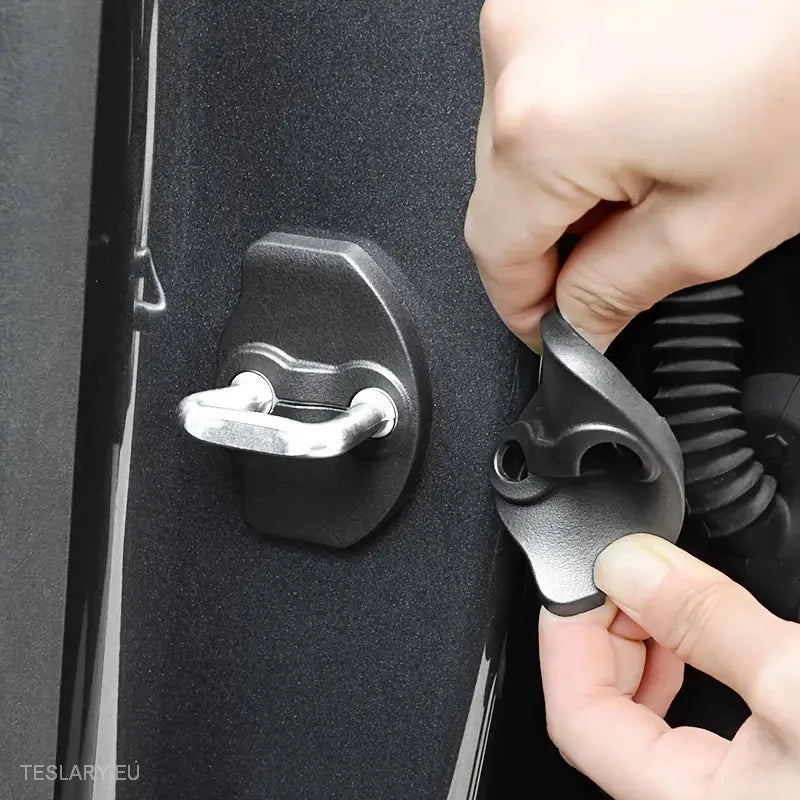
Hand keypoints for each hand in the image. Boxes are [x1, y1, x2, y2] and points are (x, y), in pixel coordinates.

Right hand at [466, 0, 799, 350]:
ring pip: (515, 138)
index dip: (522, 305)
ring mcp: (533, 5)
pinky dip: (574, 119)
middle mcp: (518, 50)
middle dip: (552, 237)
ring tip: (649, 161)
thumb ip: (615, 292)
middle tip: (621, 245)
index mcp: (543, 128)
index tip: (548, 325)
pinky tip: (637, 113)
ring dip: (564, 175)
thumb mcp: (715, 227)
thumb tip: (569, 323)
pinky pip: (536, 84)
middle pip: (500, 192)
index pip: (493, 250)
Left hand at [540, 534, 799, 798]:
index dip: (566, 633)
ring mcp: (723, 792)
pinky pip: (686, 723)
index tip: (582, 575)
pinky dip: (681, 668)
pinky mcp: (757, 779)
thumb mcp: (797, 681)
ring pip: (642, 718)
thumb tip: (628, 565)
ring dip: (641, 647)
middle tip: (626, 576)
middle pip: (602, 712)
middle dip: (603, 632)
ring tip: (661, 598)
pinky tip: (698, 640)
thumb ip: (708, 622)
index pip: (575, 716)